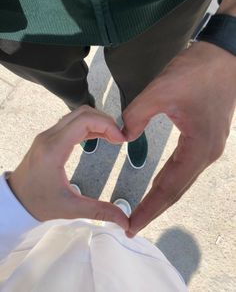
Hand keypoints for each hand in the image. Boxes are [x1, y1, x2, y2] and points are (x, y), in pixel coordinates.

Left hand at [8, 106, 128, 229]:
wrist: (15, 200)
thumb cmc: (38, 202)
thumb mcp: (70, 208)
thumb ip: (99, 211)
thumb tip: (124, 219)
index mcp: (54, 149)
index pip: (84, 121)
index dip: (107, 125)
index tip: (120, 139)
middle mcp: (50, 136)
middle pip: (83, 113)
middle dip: (106, 121)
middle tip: (119, 137)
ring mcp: (48, 135)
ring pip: (77, 114)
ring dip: (98, 121)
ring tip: (112, 136)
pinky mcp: (49, 137)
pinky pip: (72, 122)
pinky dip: (89, 125)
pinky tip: (100, 136)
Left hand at [123, 41, 235, 236]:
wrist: (225, 56)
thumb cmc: (196, 72)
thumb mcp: (161, 90)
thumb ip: (137, 115)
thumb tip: (122, 135)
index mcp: (197, 149)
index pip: (169, 188)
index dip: (150, 208)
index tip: (133, 227)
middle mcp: (205, 155)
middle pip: (176, 190)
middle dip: (154, 209)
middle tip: (133, 226)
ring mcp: (208, 148)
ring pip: (180, 180)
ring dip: (161, 196)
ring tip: (142, 210)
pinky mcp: (205, 139)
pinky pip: (184, 167)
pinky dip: (169, 180)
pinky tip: (157, 184)